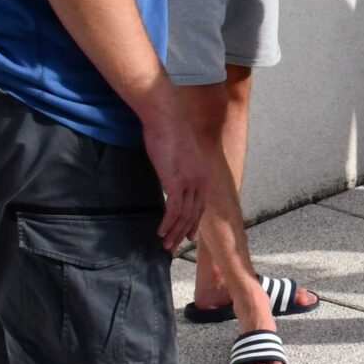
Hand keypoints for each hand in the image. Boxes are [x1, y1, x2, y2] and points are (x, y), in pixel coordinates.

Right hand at [138, 98, 206, 251]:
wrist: (166, 116)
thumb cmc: (167, 130)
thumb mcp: (177, 153)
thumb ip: (177, 168)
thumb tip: (168, 177)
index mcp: (202, 173)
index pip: (200, 205)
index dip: (193, 222)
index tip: (187, 235)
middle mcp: (200, 180)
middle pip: (194, 214)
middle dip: (183, 233)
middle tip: (174, 247)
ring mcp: (190, 181)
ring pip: (185, 216)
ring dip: (174, 233)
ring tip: (165, 246)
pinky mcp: (176, 181)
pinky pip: (174, 210)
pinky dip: (168, 223)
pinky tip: (160, 232)